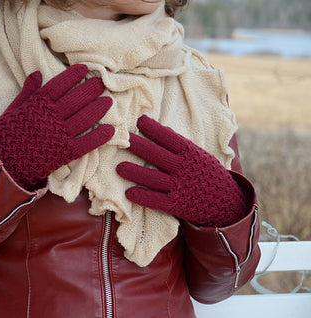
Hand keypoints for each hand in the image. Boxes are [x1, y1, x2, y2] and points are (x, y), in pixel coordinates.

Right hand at [0, 64, 114, 189]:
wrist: (4, 164)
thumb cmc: (7, 135)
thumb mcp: (12, 109)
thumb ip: (27, 92)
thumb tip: (37, 73)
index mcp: (37, 105)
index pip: (59, 85)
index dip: (73, 75)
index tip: (84, 68)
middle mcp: (50, 118)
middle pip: (76, 99)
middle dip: (91, 89)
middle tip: (101, 83)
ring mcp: (59, 135)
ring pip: (84, 118)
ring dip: (98, 109)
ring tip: (107, 102)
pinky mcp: (65, 153)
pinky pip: (86, 143)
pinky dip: (99, 137)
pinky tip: (110, 130)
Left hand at [116, 115, 246, 226]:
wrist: (226, 203)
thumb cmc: (206, 174)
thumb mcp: (199, 156)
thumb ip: (181, 146)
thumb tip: (162, 130)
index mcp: (190, 154)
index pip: (170, 139)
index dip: (155, 129)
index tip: (139, 121)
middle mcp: (183, 169)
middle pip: (158, 156)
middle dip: (140, 147)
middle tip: (123, 140)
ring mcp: (179, 187)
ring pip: (154, 178)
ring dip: (136, 173)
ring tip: (119, 167)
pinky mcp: (176, 205)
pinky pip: (157, 200)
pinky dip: (144, 197)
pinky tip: (129, 193)